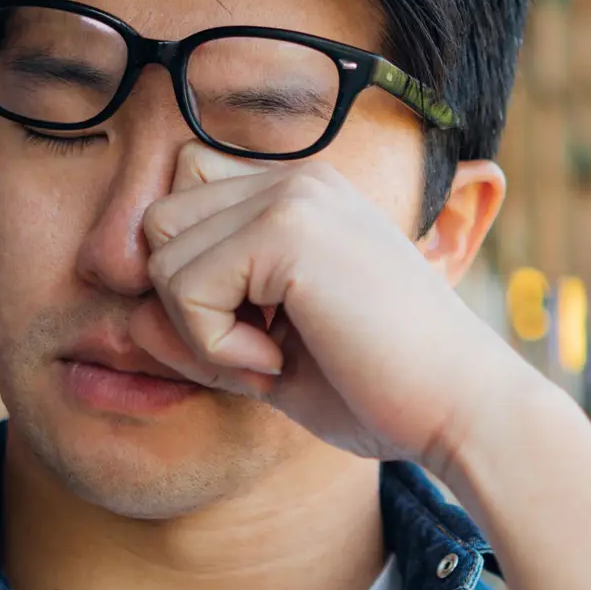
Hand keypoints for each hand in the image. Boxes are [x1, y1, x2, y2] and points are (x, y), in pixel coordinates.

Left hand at [129, 143, 538, 472]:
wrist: (463, 411)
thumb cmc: (381, 391)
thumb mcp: (268, 359)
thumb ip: (199, 331)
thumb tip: (127, 319)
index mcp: (302, 195)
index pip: (183, 214)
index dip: (197, 290)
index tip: (263, 342)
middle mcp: (297, 178)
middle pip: (158, 226)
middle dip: (186, 306)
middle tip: (260, 355)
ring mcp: (294, 196)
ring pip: (159, 255)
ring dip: (200, 330)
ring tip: (276, 357)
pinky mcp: (288, 230)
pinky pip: (183, 290)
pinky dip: (215, 347)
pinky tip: (280, 361)